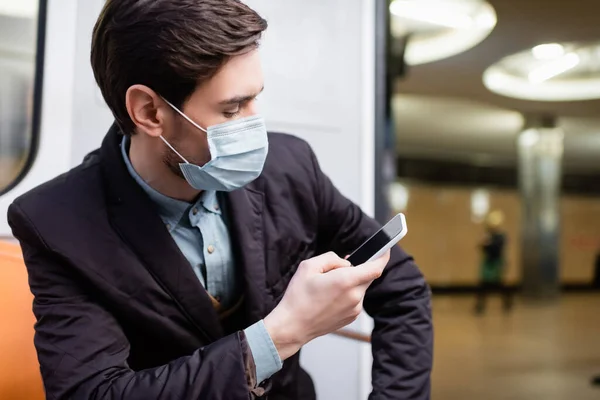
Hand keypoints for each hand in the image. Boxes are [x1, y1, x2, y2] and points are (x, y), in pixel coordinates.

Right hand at [263, 250, 389, 360]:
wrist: (293, 326)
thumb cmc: (298, 298)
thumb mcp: (308, 266)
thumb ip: (331, 258)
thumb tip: (345, 263)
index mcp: (345, 281)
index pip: (375, 268)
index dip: (383, 257)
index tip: (385, 250)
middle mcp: (354, 296)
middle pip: (366, 276)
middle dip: (357, 269)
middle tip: (338, 269)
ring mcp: (354, 309)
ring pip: (360, 287)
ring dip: (349, 283)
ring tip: (327, 288)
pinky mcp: (352, 317)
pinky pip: (355, 299)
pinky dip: (347, 294)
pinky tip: (329, 298)